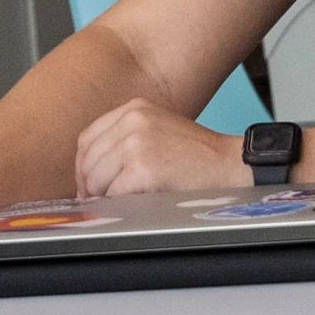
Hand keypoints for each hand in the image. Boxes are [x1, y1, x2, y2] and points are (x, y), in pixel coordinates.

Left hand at [72, 100, 249, 198]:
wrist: (231, 166)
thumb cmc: (198, 157)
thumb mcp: (158, 131)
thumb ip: (125, 140)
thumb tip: (90, 172)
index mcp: (134, 109)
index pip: (87, 139)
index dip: (84, 166)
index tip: (89, 184)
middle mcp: (133, 121)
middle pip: (88, 160)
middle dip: (90, 186)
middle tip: (102, 201)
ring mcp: (137, 143)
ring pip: (96, 179)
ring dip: (105, 197)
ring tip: (124, 202)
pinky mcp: (143, 169)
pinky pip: (113, 194)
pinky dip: (119, 205)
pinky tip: (135, 205)